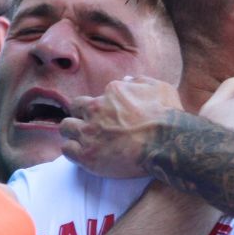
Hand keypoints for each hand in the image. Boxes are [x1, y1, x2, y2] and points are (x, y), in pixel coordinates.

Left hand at [60, 76, 182, 178]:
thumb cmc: (166, 115)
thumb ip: (139, 81)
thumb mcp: (158, 87)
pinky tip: (81, 153)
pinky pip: (67, 150)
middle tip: (89, 126)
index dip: (96, 106)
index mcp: (111, 92)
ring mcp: (90, 132)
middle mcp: (95, 110)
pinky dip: (72, 150)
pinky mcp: (88, 155)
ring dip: (72, 132)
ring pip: (66, 127)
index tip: (103, 115)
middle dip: (80, 115)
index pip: (95, 96)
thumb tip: (126, 79)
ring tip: (82, 139)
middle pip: (74, 108)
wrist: (167, 142)